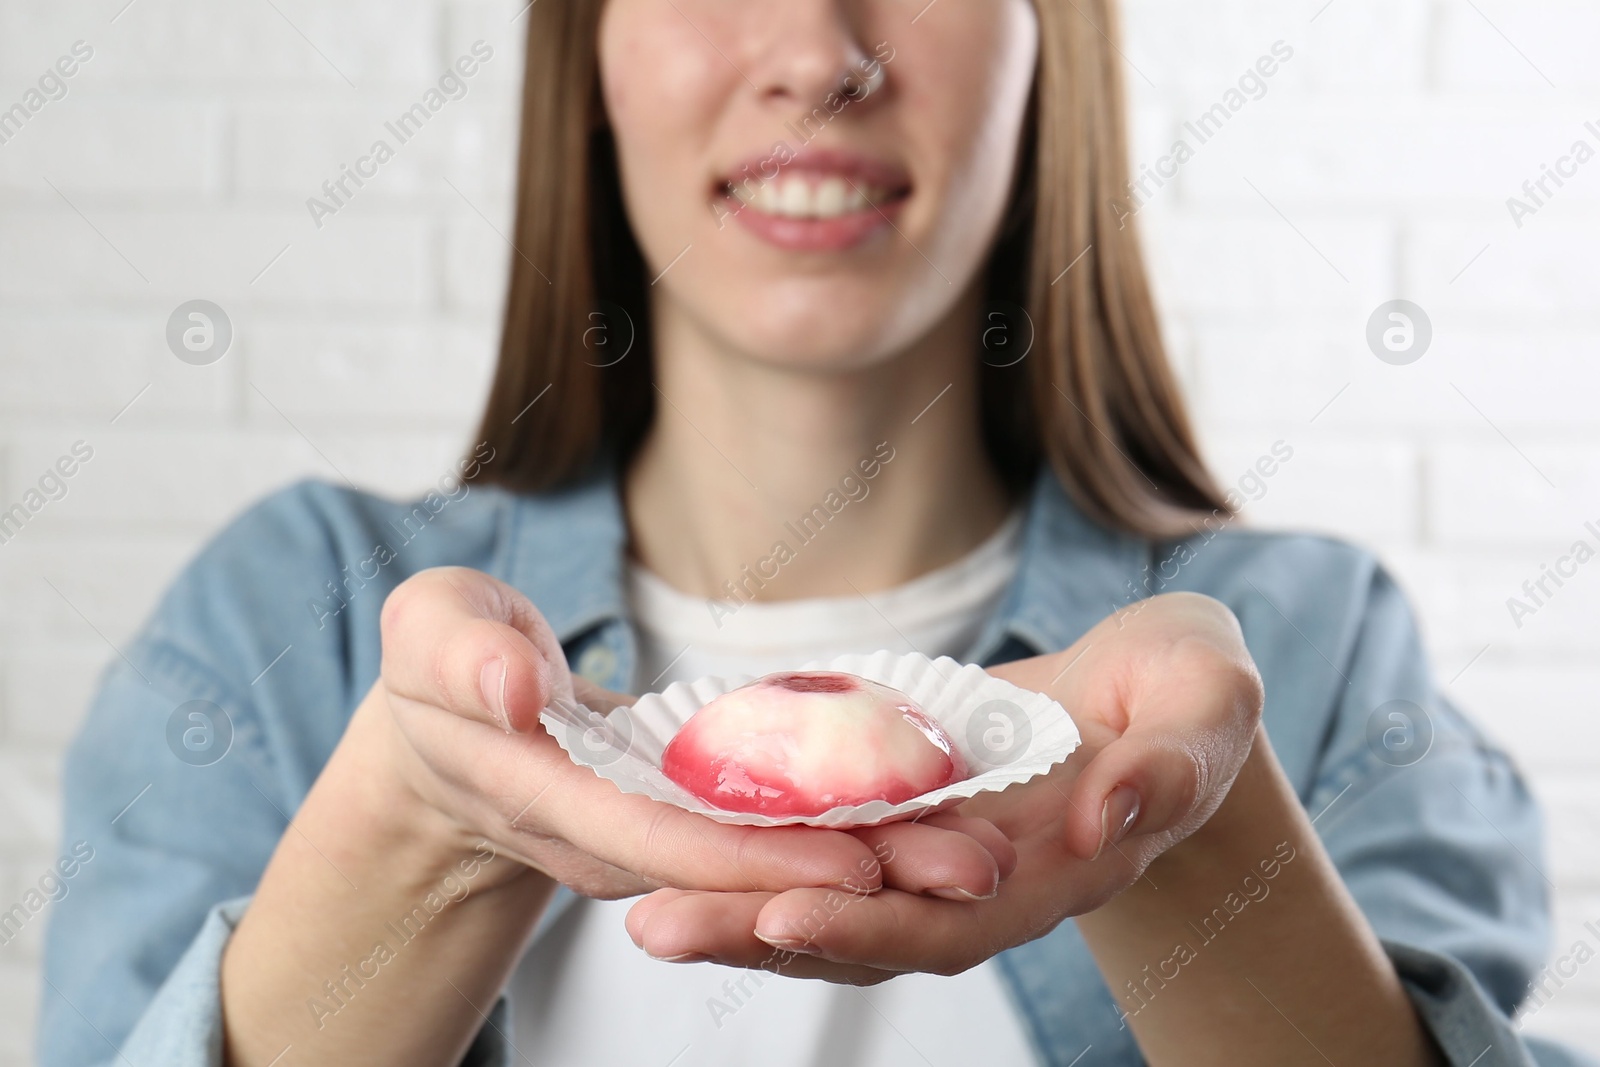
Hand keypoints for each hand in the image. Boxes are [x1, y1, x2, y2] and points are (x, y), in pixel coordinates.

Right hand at [368, 566, 1012, 901]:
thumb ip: (463, 655)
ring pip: (765, 860)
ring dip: (868, 863)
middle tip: (967, 864)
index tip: (850, 857)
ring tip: (975, 850)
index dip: (752, 852)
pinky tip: (924, 810)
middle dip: (850, 874)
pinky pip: (768, 828)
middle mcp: (613, 836)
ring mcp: (656, 834)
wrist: (455, 721)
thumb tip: (514, 687)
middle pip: (738, 869)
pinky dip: (841, 825)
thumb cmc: (445, 659)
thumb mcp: (430, 631)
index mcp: (548, 795)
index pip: (657, 839)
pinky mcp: (688, 816)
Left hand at [623, 591, 1264, 982]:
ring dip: (732, 901)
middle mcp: (974, 881)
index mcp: (1049, 873)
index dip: (868, 928)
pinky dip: (748, 834)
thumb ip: (1172, 764)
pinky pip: (814, 828)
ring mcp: (927, 846)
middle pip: (857, 926)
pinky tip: (671, 823)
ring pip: (822, 887)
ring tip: (637, 901)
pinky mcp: (896, 800)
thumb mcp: (1207, 708)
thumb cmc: (1188, 695)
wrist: (1152, 692)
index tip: (781, 918)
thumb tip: (1112, 818)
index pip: (948, 925)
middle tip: (653, 926)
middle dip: (757, 932)